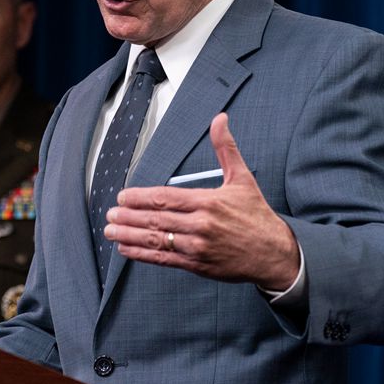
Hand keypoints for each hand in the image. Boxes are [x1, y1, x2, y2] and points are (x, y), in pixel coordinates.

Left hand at [105, 112, 299, 288]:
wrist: (273, 253)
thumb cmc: (257, 214)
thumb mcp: (243, 178)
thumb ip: (226, 148)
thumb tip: (220, 118)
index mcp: (207, 202)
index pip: (165, 198)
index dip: (140, 198)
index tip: (123, 196)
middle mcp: (200, 225)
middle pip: (156, 219)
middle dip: (129, 216)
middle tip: (110, 214)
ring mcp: (197, 247)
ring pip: (156, 240)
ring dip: (130, 235)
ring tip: (111, 231)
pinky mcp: (197, 265)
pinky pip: (164, 259)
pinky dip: (143, 254)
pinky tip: (127, 249)